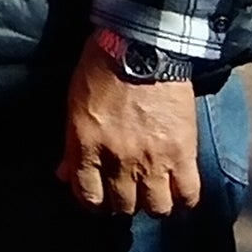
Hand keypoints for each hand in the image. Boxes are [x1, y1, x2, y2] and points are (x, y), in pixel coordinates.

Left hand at [65, 43, 204, 219]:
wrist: (142, 44)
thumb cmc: (102, 68)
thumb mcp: (74, 104)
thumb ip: (71, 145)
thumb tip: (63, 175)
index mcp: (88, 145)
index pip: (88, 196)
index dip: (94, 201)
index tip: (100, 196)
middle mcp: (119, 159)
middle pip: (123, 206)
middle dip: (123, 201)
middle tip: (128, 189)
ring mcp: (153, 159)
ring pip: (156, 207)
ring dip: (154, 203)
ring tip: (154, 190)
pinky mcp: (182, 152)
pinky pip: (188, 194)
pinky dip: (185, 198)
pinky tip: (179, 189)